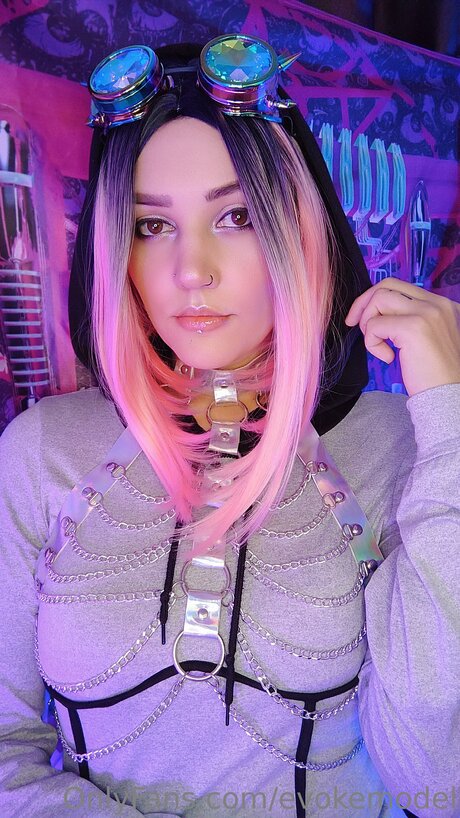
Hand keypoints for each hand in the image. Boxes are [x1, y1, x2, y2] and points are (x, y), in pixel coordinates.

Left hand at [344, 277, 459, 397]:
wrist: (448, 397)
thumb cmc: (434, 374)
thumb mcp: (426, 337)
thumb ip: (409, 319)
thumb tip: (376, 311)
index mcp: (441, 304)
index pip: (399, 286)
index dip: (374, 298)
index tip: (361, 317)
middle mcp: (436, 303)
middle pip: (386, 285)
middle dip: (363, 303)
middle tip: (353, 324)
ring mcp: (426, 313)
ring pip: (379, 300)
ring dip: (368, 323)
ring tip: (378, 345)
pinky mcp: (413, 328)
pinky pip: (374, 325)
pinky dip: (372, 342)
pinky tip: (388, 358)